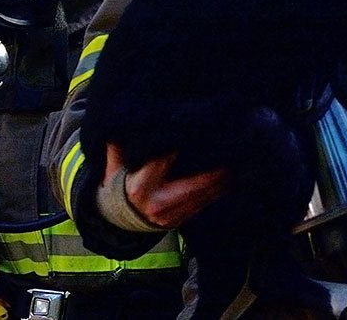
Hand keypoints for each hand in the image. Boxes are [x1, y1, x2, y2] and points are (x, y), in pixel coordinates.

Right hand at [104, 142, 226, 228]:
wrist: (119, 222)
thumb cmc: (119, 188)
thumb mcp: (114, 169)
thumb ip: (118, 149)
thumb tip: (119, 123)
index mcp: (140, 186)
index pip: (161, 164)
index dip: (176, 151)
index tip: (193, 136)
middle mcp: (156, 202)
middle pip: (189, 187)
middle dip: (209, 176)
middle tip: (226, 161)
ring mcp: (168, 215)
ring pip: (198, 199)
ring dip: (217, 185)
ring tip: (232, 170)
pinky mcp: (177, 221)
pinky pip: (199, 207)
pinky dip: (213, 195)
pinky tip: (226, 184)